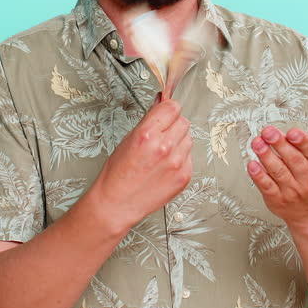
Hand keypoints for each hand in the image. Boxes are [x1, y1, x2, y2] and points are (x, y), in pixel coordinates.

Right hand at [85, 97, 192, 234]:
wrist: (118, 203)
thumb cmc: (118, 174)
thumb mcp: (128, 140)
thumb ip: (149, 121)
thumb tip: (161, 104)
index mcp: (147, 134)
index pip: (172, 107)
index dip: (169, 109)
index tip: (167, 112)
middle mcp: (164, 147)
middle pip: (183, 122)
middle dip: (174, 125)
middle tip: (163, 134)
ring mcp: (177, 163)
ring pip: (189, 138)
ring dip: (179, 141)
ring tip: (163, 152)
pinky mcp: (184, 176)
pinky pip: (189, 157)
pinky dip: (181, 158)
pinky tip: (166, 165)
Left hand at [246, 124, 307, 227]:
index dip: (302, 142)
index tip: (292, 132)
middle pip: (294, 161)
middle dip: (280, 145)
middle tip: (268, 131)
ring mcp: (293, 192)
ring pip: (279, 172)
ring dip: (266, 157)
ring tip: (257, 142)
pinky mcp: (277, 200)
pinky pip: (267, 187)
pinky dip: (259, 176)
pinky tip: (252, 163)